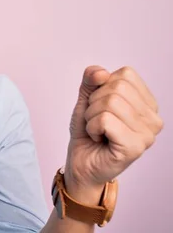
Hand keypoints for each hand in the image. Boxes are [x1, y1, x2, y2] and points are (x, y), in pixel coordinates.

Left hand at [65, 65, 163, 200]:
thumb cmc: (88, 131)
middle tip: (97, 121)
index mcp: (147, 103)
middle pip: (117, 88)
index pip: (126, 74)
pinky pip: (105, 120)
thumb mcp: (87, 98)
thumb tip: (100, 72)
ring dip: (92, 116)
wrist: (81, 162)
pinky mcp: (135, 147)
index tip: (101, 107)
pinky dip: (92, 127)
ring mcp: (147, 134)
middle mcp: (153, 118)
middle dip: (95, 102)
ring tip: (98, 131)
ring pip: (110, 102)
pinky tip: (99, 139)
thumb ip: (91, 79)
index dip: (102, 87)